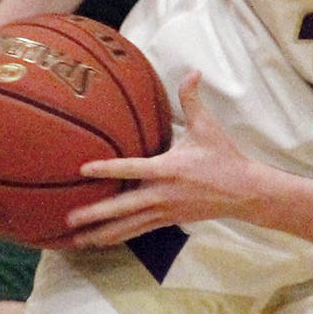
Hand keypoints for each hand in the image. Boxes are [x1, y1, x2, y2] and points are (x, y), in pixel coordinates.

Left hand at [64, 74, 263, 246]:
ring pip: (127, 226)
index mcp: (168, 169)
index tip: (84, 169)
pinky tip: (100, 242)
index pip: (131, 168)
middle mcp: (162, 194)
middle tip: (68, 219)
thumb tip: (192, 71)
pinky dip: (118, 237)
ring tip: (75, 241)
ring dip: (101, 233)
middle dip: (95, 214)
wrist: (244, 192)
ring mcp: (164, 211)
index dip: (107, 168)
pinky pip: (138, 231)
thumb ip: (192, 99)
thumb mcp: (208, 126)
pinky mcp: (168, 221)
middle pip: (122, 207)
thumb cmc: (223, 157)